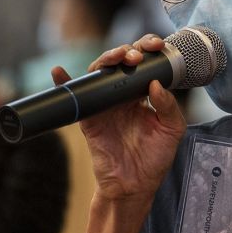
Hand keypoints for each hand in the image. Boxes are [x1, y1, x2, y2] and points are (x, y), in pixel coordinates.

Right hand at [54, 34, 185, 201]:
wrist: (134, 185)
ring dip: (105, 60)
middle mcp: (123, 95)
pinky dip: (65, 82)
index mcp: (145, 95)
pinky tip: (60, 72)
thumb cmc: (155, 158)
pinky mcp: (89, 117)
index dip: (149, 51)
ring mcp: (104, 104)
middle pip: (121, 62)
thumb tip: (156, 83)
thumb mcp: (172, 130)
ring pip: (100, 73)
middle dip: (129, 51)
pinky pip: (75, 97)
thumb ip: (168, 107)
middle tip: (137, 56)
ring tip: (117, 58)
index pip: (145, 65)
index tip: (157, 47)